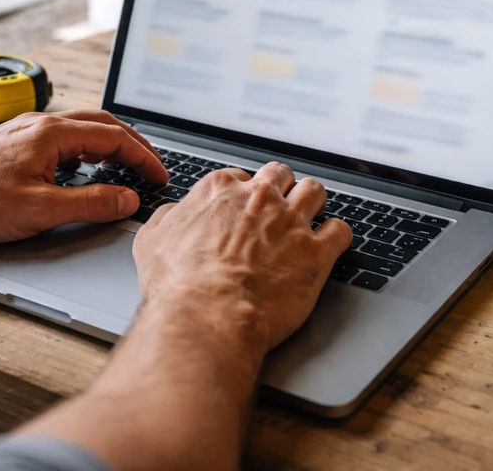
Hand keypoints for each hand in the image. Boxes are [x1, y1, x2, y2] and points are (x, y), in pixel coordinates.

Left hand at [0, 110, 167, 242]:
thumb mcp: (40, 210)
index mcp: (53, 133)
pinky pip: (63, 137)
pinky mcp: (15, 142)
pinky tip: (83, 167)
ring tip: (126, 166)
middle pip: (102, 124)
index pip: (115, 137)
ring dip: (110, 144)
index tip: (160, 175)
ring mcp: (27, 131)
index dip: (144, 157)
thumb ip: (90, 204)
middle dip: (133, 144)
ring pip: (82, 128)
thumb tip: (128, 199)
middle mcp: (41, 124)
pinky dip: (86, 148)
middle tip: (152, 167)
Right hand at [133, 162, 351, 358]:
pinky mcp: (316, 252)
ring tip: (311, 216)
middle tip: (279, 207)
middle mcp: (259, 198)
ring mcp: (290, 222)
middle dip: (281, 188)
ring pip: (315, 191)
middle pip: (280, 175)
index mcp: (220, 191)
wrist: (207, 317)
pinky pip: (340, 230)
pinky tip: (332, 242)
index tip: (244, 209)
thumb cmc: (177, 286)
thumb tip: (172, 214)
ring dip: (313, 202)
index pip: (240, 177)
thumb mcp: (151, 243)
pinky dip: (338, 235)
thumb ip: (165, 219)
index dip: (243, 194)